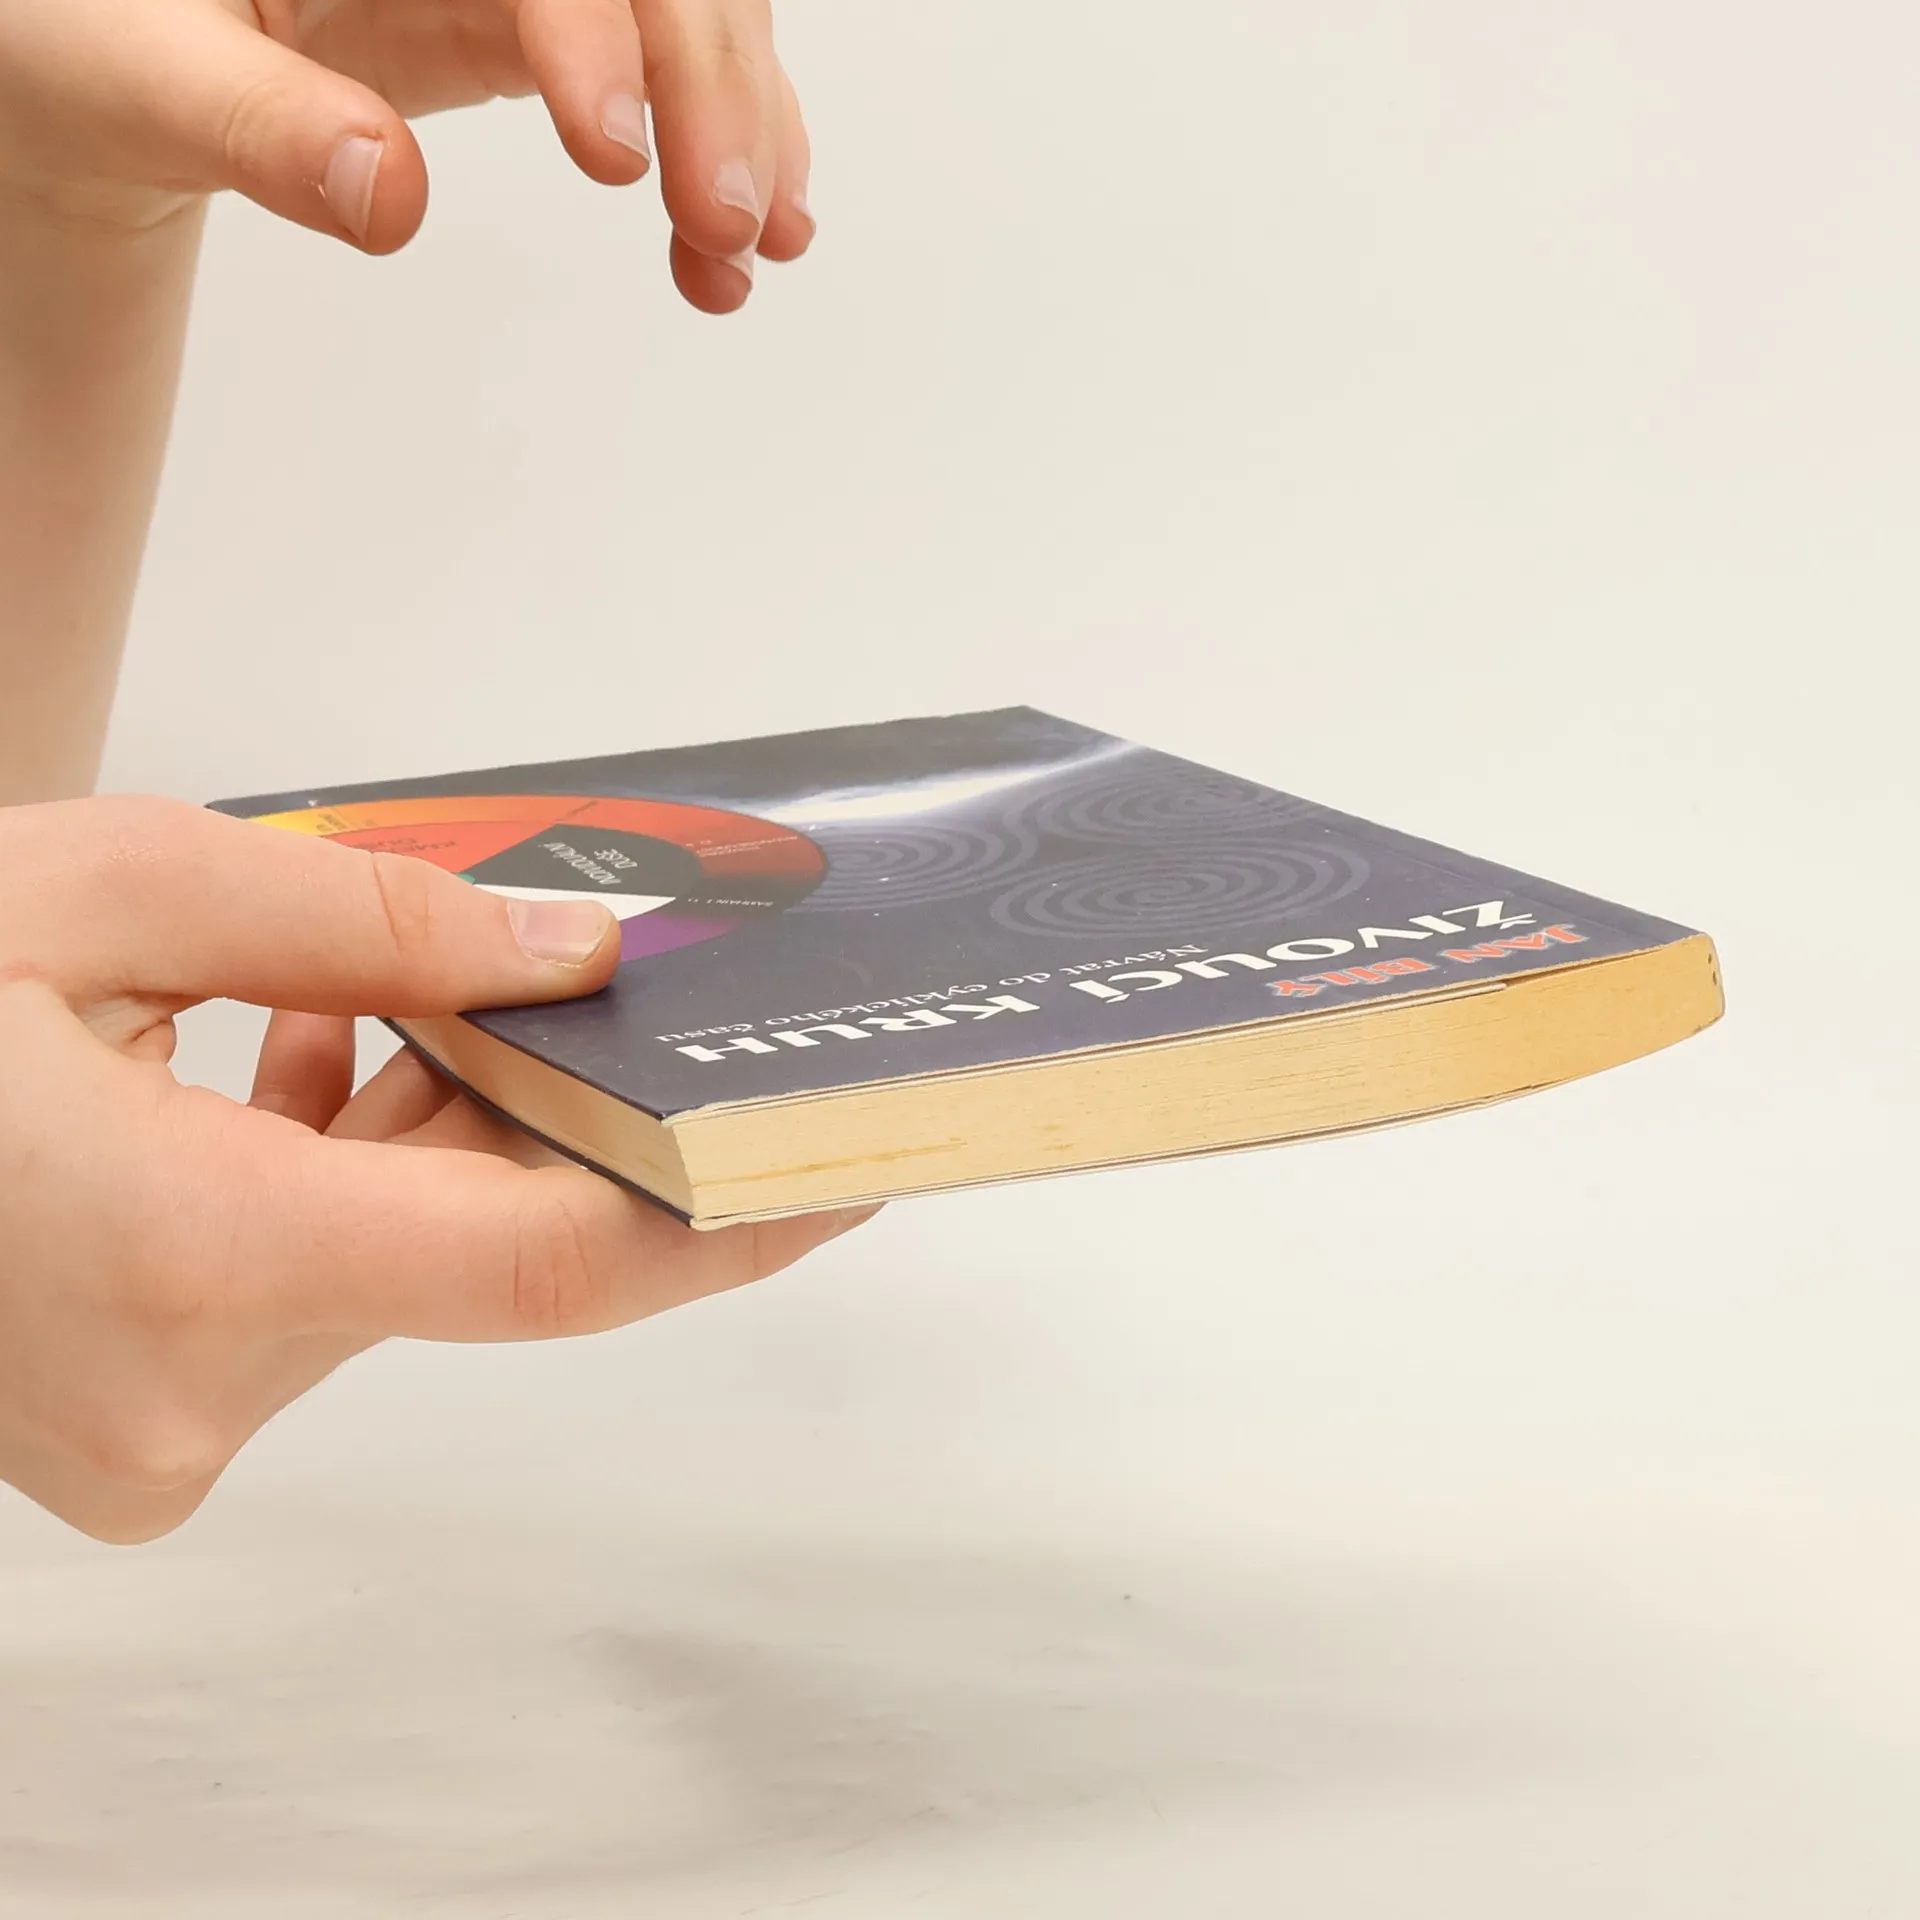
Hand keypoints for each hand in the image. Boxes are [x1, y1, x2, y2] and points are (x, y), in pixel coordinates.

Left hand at [0, 0, 812, 312]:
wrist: (100, 58)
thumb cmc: (79, 32)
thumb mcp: (125, 70)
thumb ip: (250, 124)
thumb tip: (387, 199)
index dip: (603, 30)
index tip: (617, 161)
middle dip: (711, 85)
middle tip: (727, 227)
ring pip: (686, 13)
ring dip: (739, 133)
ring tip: (740, 259)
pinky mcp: (536, 26)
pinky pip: (659, 74)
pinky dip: (713, 155)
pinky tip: (727, 248)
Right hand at [0, 797, 872, 1542]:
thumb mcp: (103, 888)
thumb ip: (370, 920)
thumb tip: (577, 951)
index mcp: (183, 1258)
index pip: (548, 1266)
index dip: (722, 1213)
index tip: (845, 1160)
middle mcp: (184, 1391)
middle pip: (476, 1241)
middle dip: (552, 1112)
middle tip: (602, 985)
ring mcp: (156, 1426)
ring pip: (397, 1257)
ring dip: (437, 1124)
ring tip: (402, 984)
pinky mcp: (138, 1415)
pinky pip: (316, 1282)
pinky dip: (346, 1166)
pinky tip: (304, 1052)